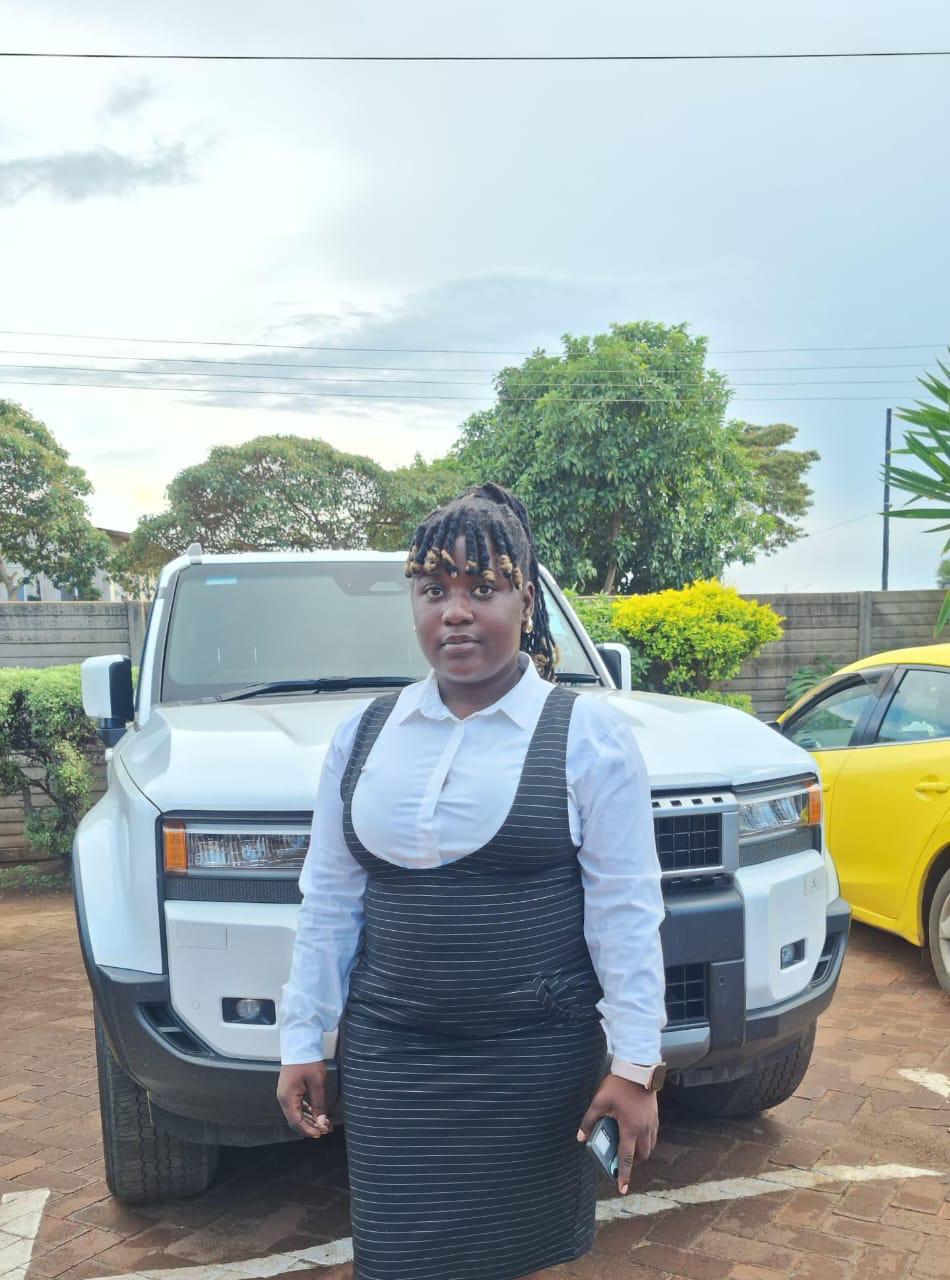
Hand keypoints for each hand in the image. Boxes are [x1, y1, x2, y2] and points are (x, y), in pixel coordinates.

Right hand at [277, 1061, 332, 1138]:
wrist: (300, 1043)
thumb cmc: (308, 1061)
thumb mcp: (317, 1083)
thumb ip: (319, 1105)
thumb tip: (322, 1123)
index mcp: (287, 1098)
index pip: (296, 1122)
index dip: (308, 1130)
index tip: (320, 1134)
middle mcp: (284, 1098)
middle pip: (295, 1119)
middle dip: (310, 1126)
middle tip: (326, 1129)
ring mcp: (286, 1094)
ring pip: (297, 1113)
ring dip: (309, 1120)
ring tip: (324, 1123)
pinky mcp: (290, 1090)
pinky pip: (297, 1105)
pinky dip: (307, 1111)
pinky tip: (316, 1114)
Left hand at [576, 1073, 658, 1193]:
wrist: (638, 1068)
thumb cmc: (619, 1085)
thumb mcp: (599, 1101)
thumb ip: (589, 1120)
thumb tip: (580, 1137)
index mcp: (630, 1129)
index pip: (626, 1158)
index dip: (624, 1175)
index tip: (623, 1189)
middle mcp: (644, 1129)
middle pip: (642, 1156)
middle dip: (633, 1163)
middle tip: (622, 1161)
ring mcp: (651, 1123)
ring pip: (649, 1146)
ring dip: (641, 1152)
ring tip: (628, 1147)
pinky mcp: (655, 1116)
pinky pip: (653, 1135)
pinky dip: (646, 1140)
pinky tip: (636, 1132)